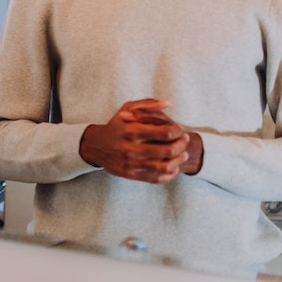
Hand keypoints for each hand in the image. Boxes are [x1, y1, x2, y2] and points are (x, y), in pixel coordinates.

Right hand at [79, 99, 195, 183]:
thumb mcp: (127, 108)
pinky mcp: (131, 175)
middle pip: (168, 150)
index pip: (164, 133)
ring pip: (165, 167)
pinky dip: (170, 174)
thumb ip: (147, 104)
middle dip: (182, 145)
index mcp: (131, 130)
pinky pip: (156, 178)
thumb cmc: (116, 125)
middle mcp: (131, 148)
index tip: (179, 130)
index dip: (177, 132)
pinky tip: (173, 167)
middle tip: (185, 141)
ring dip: (179, 161)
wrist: (95, 145)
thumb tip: (167, 103)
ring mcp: (131, 163)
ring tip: (183, 154)